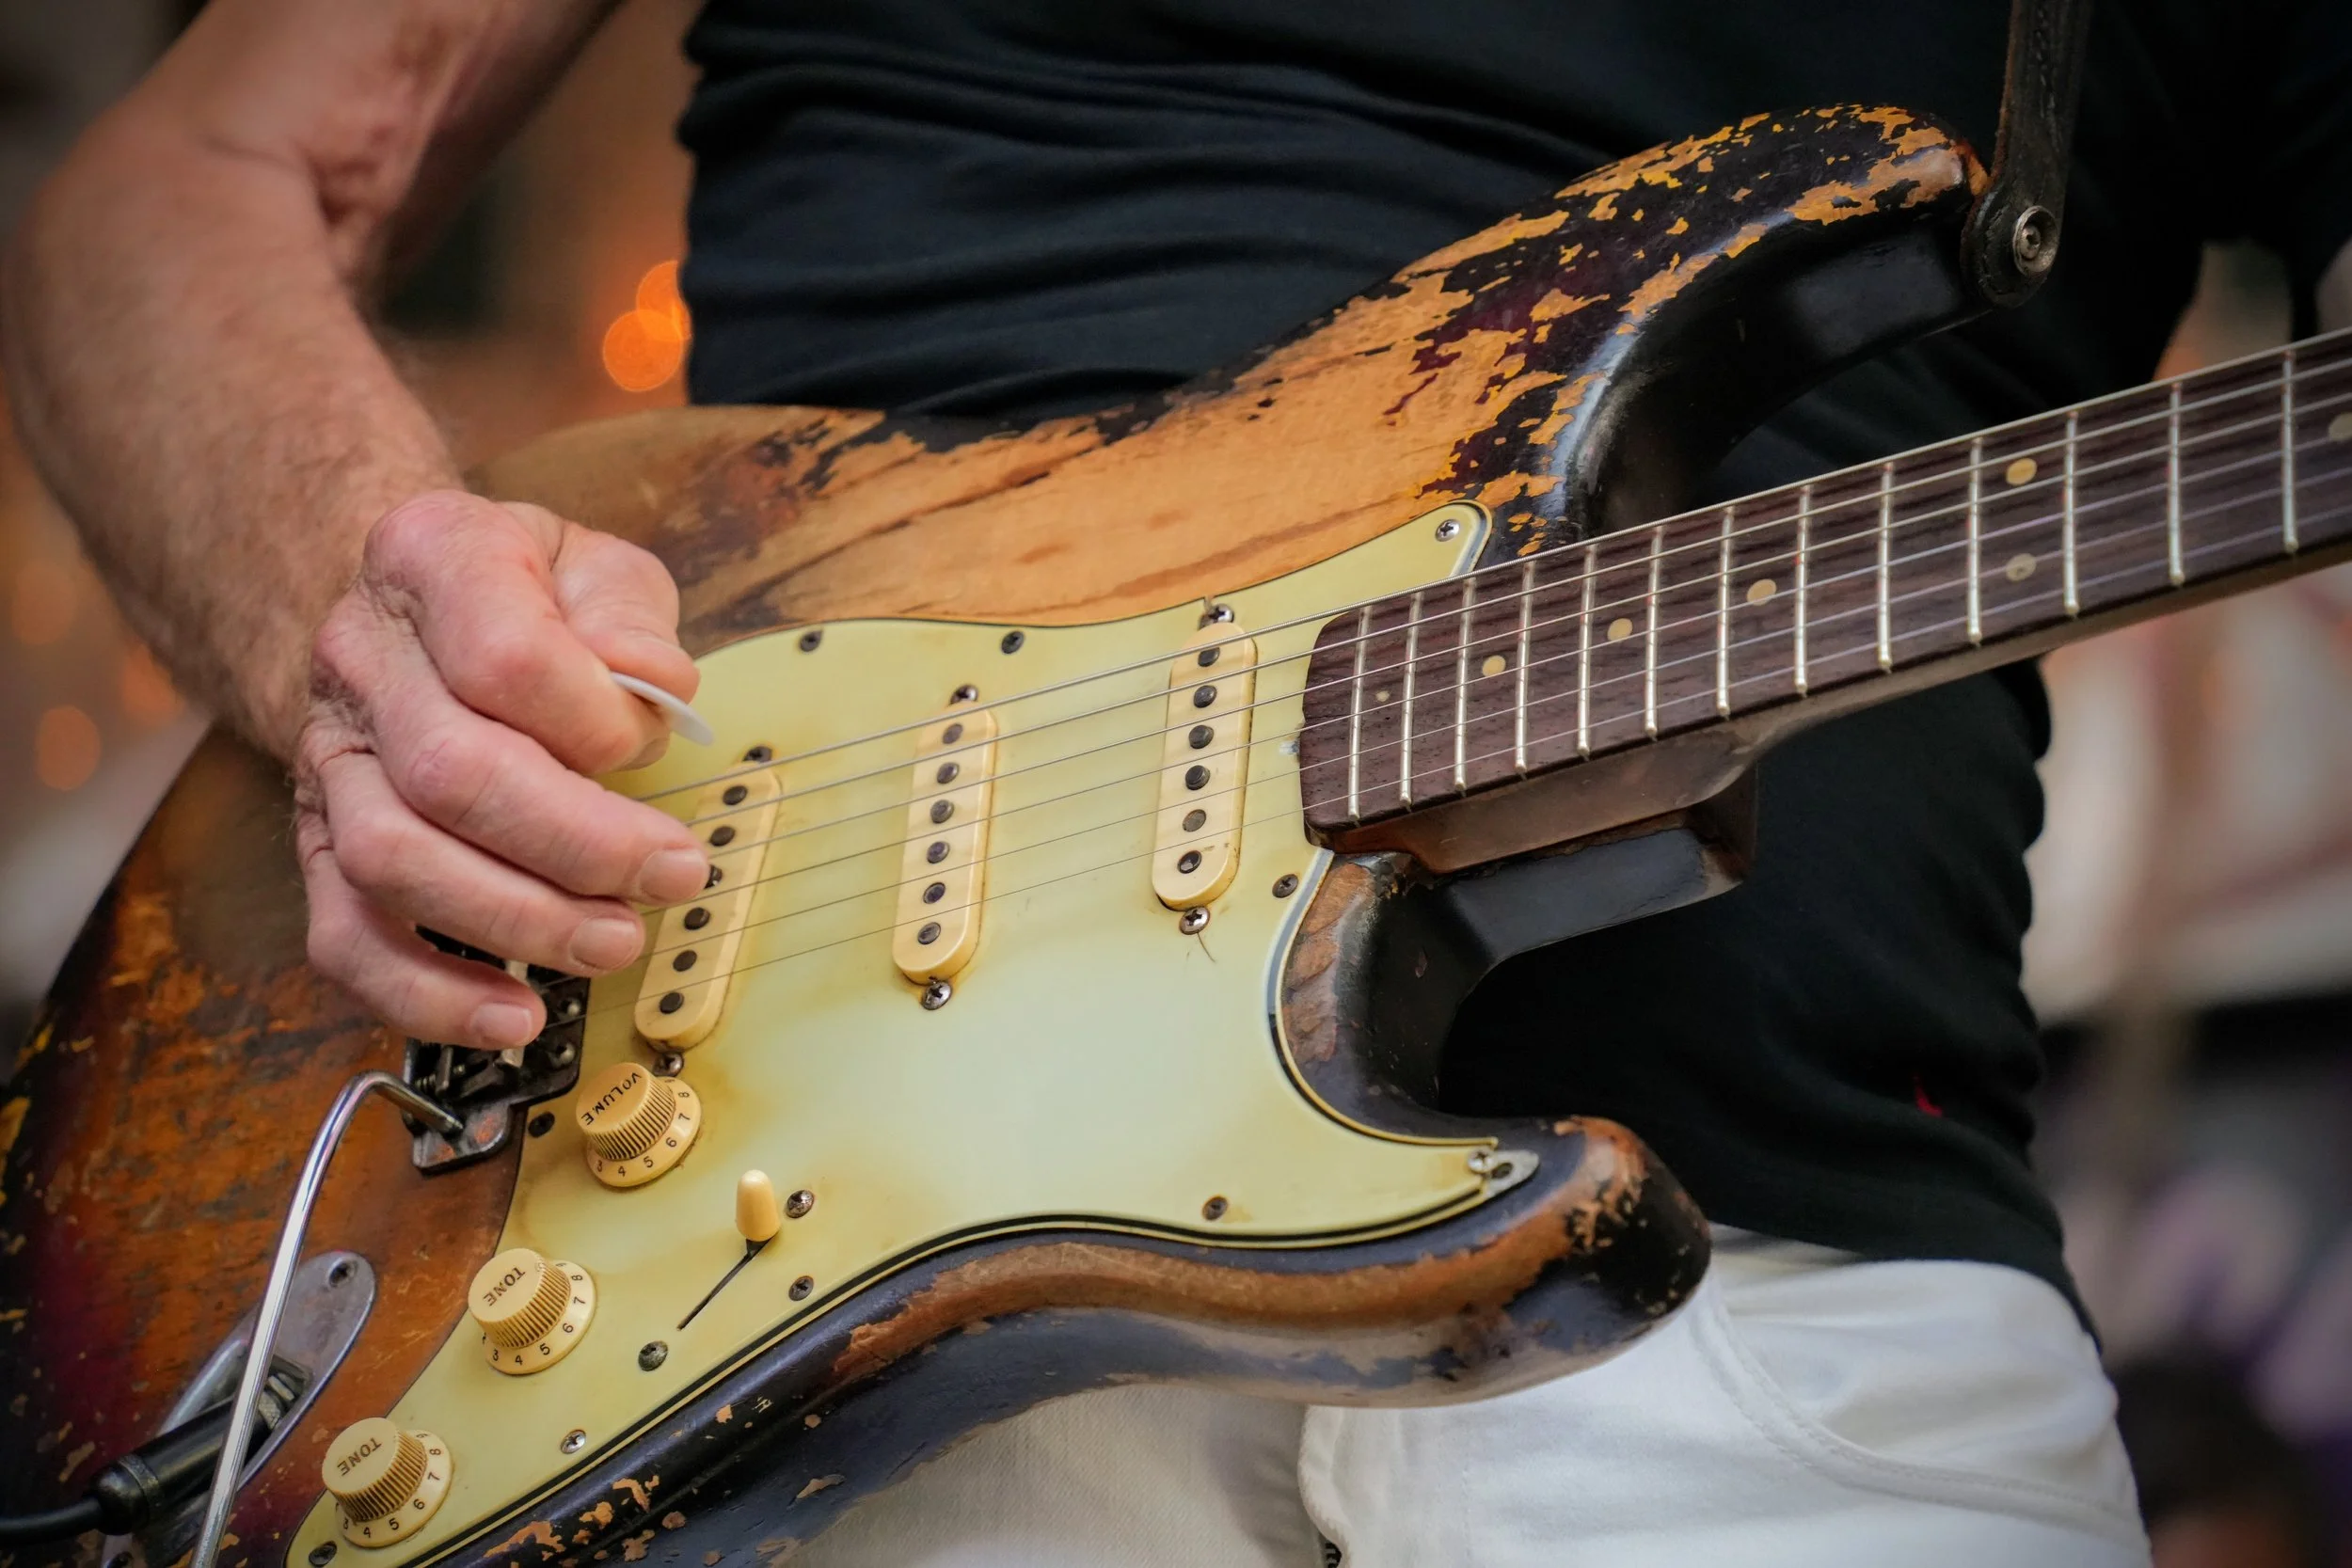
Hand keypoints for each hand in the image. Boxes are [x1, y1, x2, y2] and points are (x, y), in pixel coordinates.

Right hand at [295, 490, 710, 1048]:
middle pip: (451, 775)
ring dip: (516, 921)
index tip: (650, 743)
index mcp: (432, 562)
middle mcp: (361, 663)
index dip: (592, 719)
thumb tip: (648, 686)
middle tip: (671, 875)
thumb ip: (629, 615)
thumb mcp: (593, 563)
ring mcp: (331, 761)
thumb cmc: (524, 594)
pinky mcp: (319, 848)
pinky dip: (427, 994)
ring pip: (392, 862)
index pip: (505, 656)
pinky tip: (512, 1017)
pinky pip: (346, 938)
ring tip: (612, 942)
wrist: (404, 609)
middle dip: (578, 845)